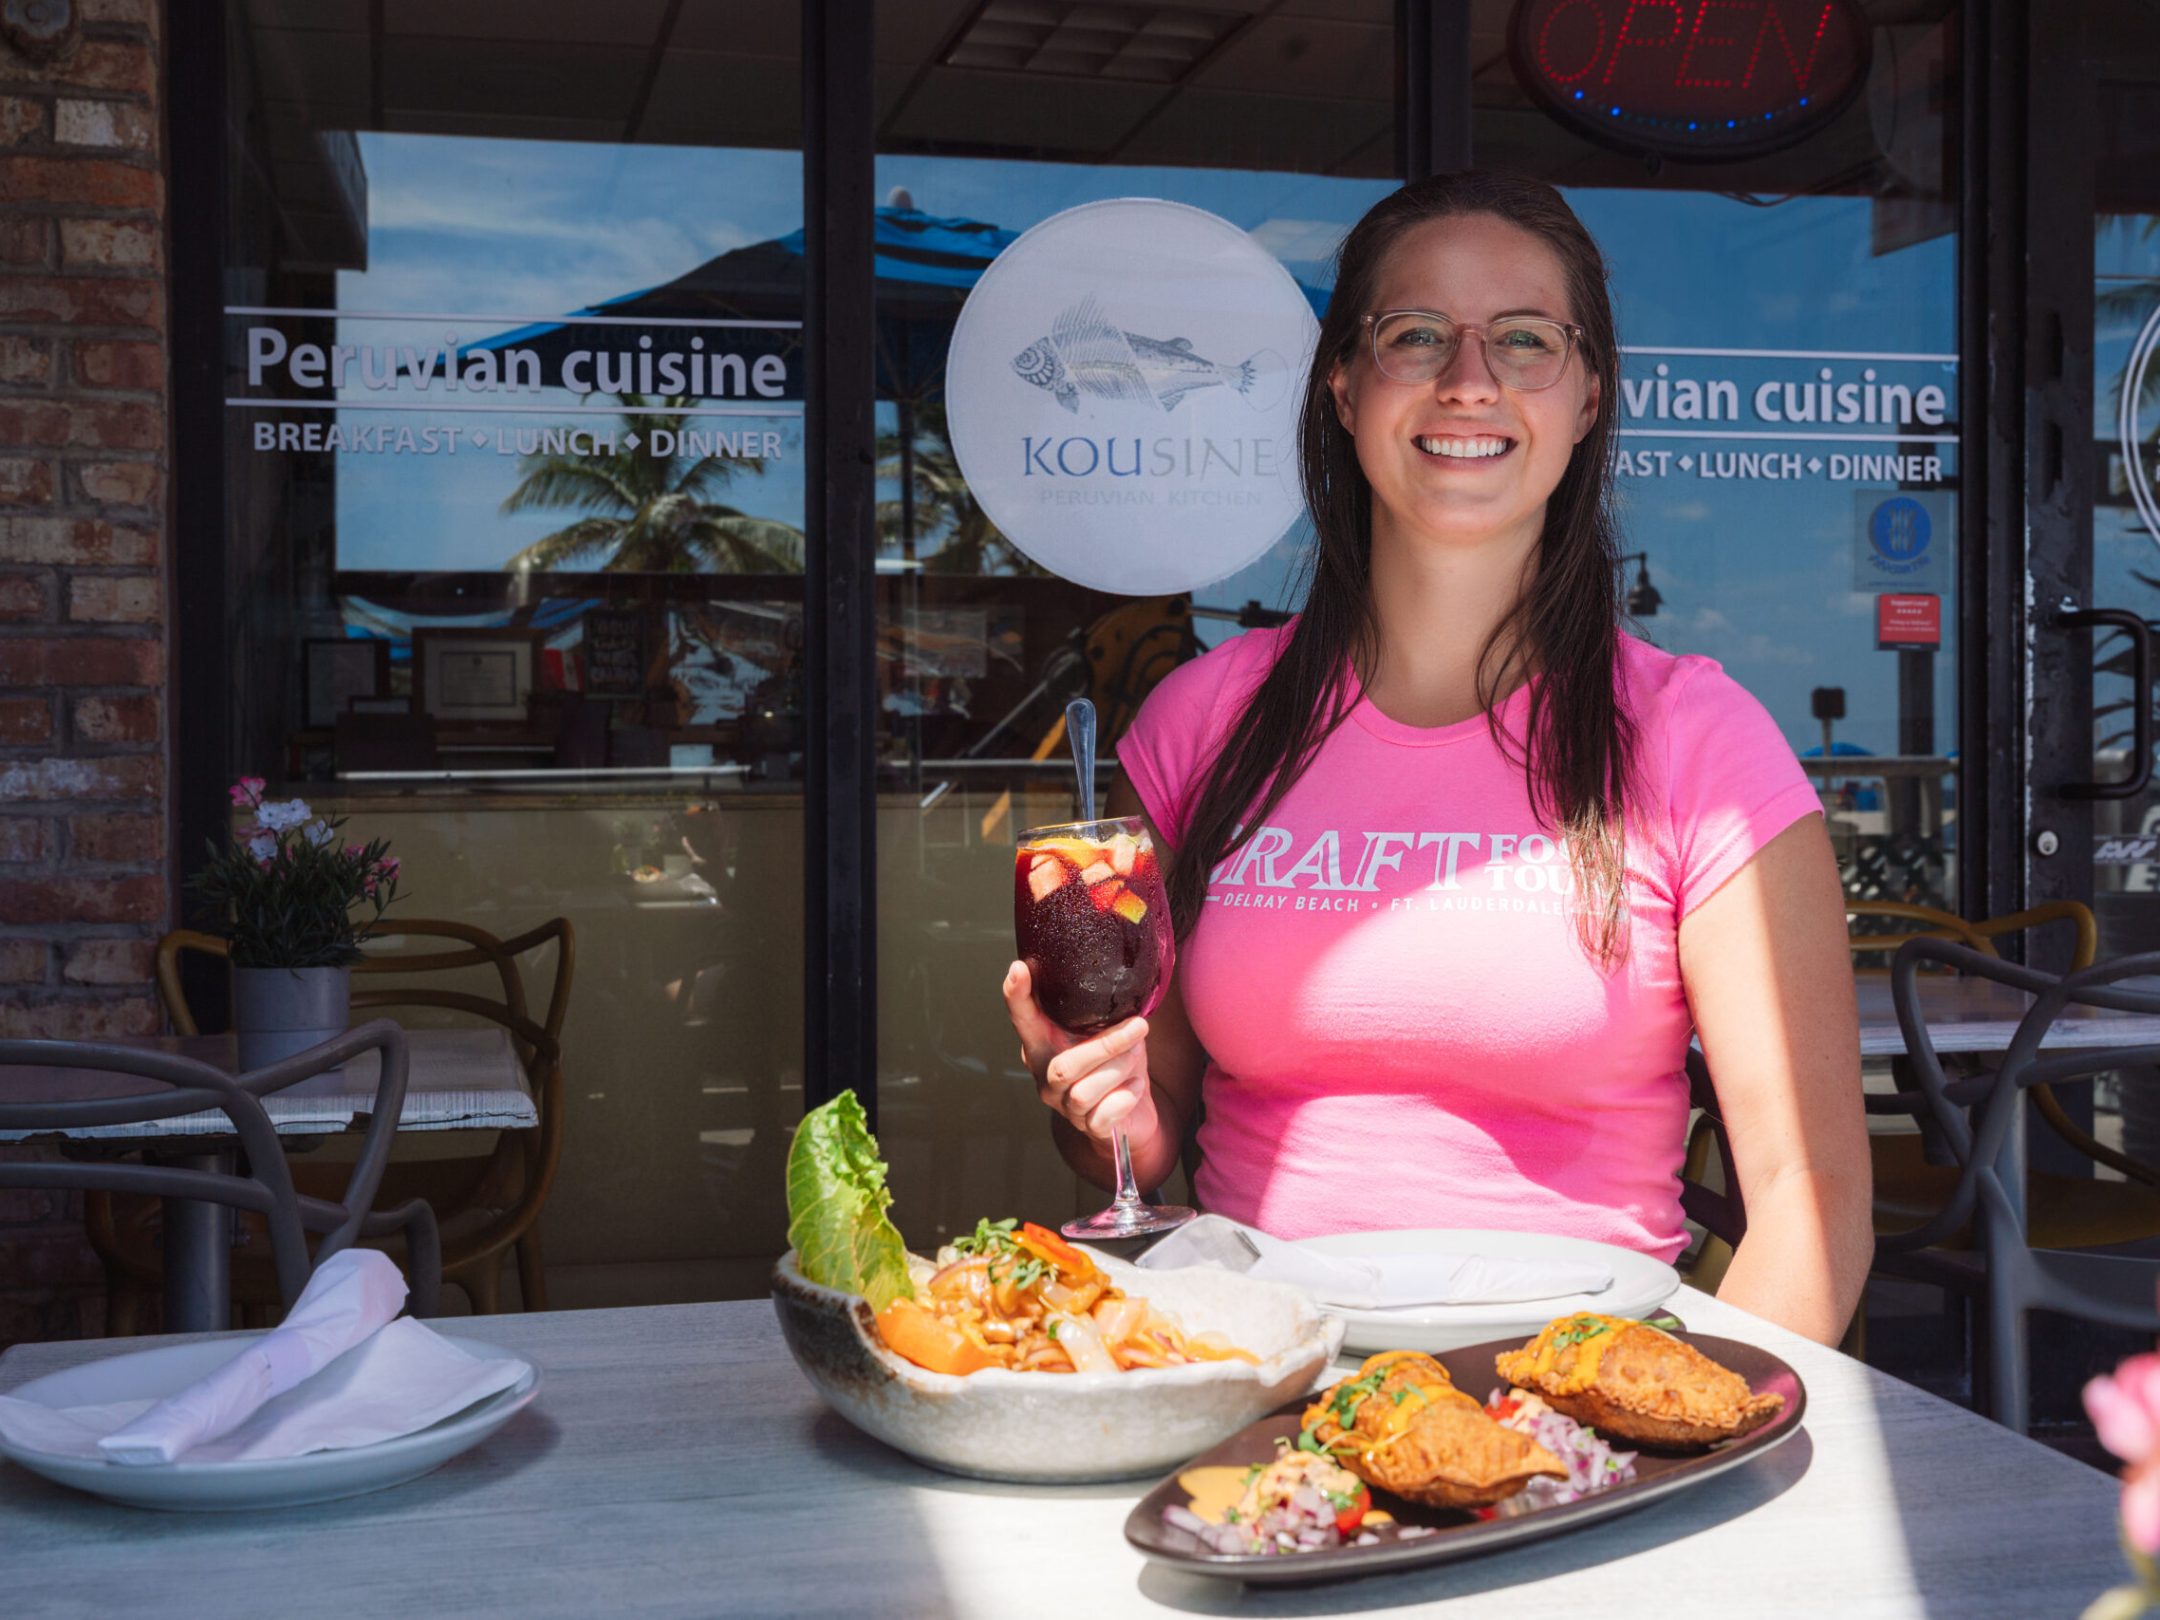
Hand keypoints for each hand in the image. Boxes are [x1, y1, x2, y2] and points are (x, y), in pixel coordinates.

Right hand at [1002, 960, 1155, 1145]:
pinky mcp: (1089, 1128)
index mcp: (1045, 1046)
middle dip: (1106, 1045)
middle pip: (1064, 1066)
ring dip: (1120, 1070)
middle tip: (1139, 1026)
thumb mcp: (1108, 1032)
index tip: (1018, 969)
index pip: (1024, 1020)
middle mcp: (1047, 1077)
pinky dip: (1127, 1097)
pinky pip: (1105, 1115)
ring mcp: (1065, 1106)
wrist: (1132, 1116)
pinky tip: (1135, 1088)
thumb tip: (1124, 982)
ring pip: (1085, 1092)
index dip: (1017, 997)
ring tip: (1136, 1059)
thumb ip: (1104, 1013)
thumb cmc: (1116, 1065)